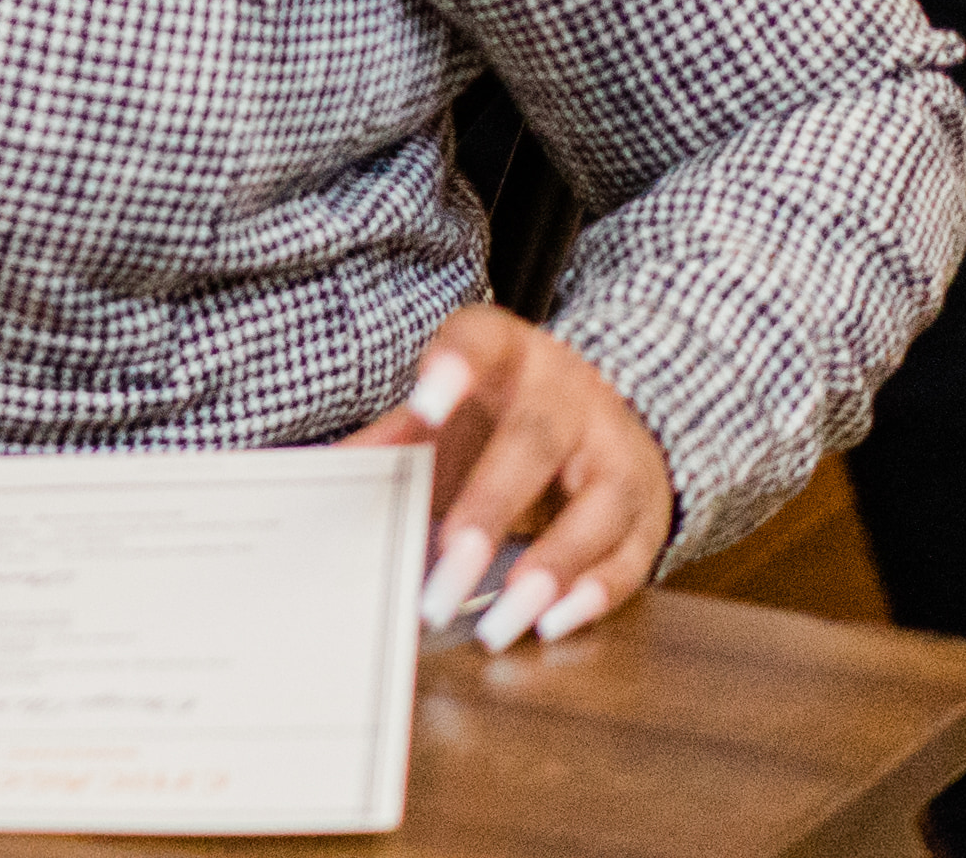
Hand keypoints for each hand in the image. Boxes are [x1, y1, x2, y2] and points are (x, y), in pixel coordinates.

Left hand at [340, 303, 675, 650]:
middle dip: (490, 510)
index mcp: (509, 356)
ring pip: (599, 505)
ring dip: (549, 567)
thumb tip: (317, 477)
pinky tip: (551, 622)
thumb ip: (390, 442)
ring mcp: (617, 450)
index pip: (482, 342)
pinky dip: (594, 592)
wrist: (598, 416)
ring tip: (498, 620)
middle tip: (446, 567)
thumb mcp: (445, 414)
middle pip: (536, 442)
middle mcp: (570, 395)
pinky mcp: (648, 508)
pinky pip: (633, 553)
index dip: (456, 366)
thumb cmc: (498, 419)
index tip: (423, 404)